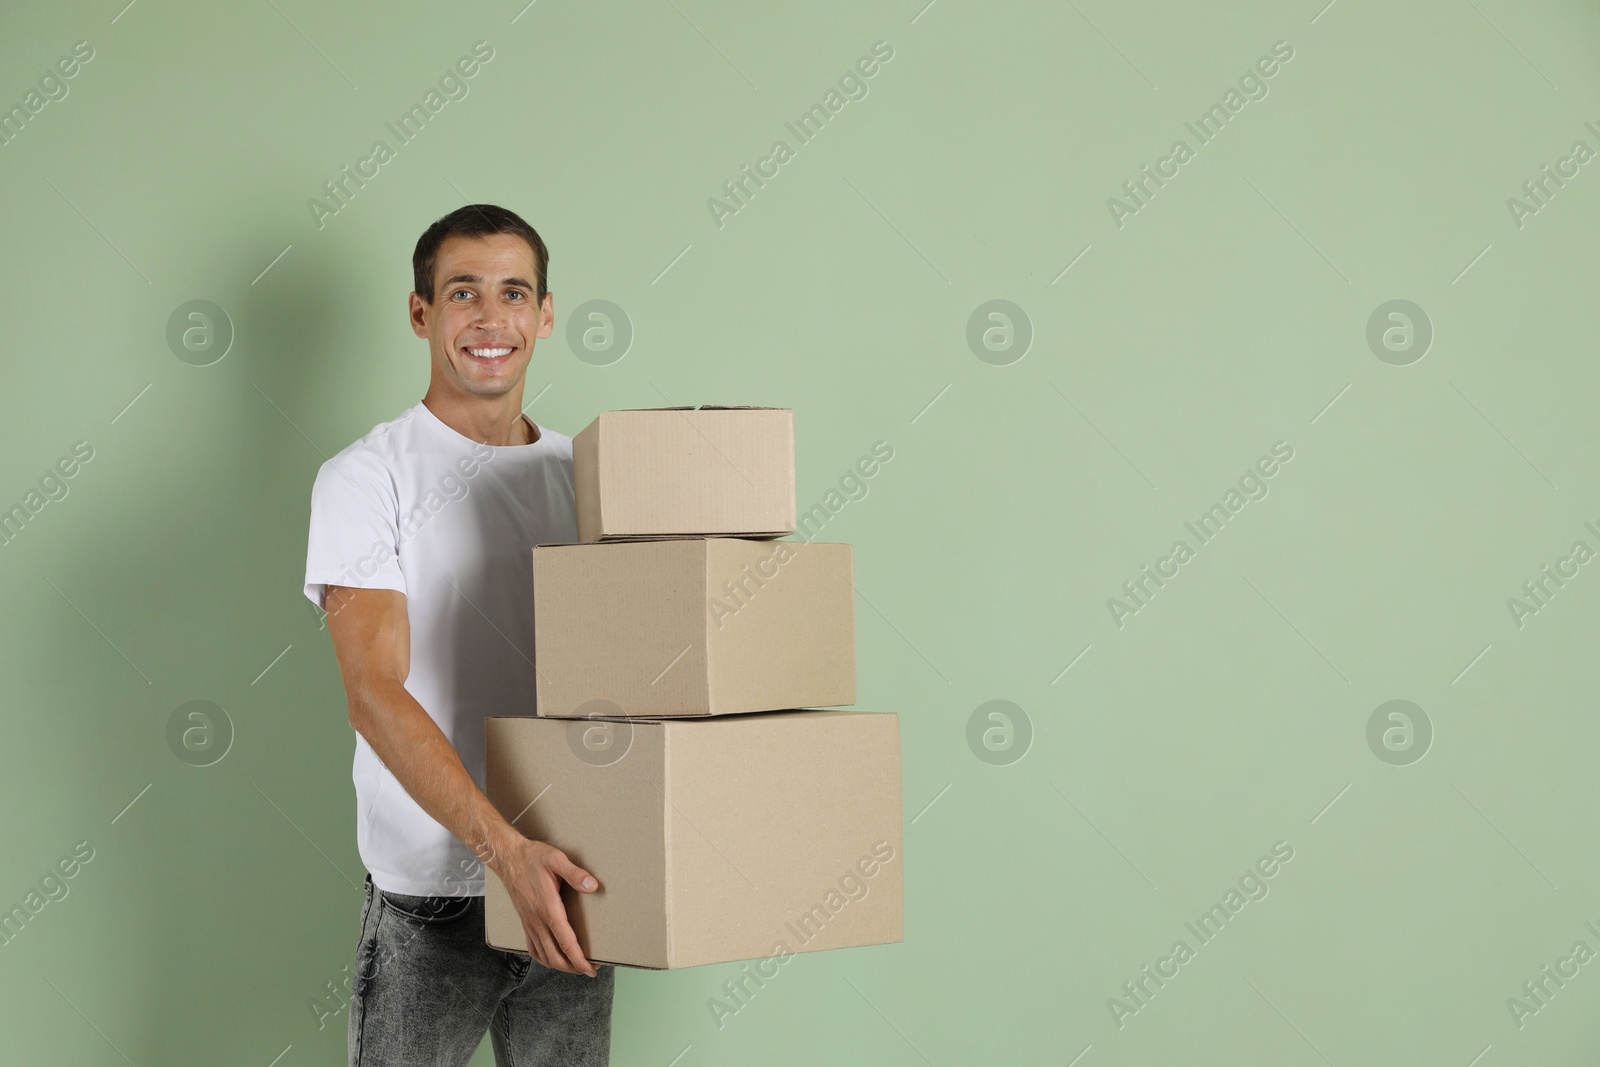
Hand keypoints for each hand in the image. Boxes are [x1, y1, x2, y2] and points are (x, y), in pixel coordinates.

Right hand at [492, 835, 600, 976]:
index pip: (566, 942)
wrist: (508, 857)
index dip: (579, 959)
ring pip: (544, 956)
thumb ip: (575, 873)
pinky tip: (551, 959)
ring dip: (560, 966)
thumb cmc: (532, 858)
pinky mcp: (525, 922)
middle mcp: (537, 920)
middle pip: (555, 956)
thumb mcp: (556, 859)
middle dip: (573, 968)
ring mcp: (529, 923)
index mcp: (548, 908)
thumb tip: (593, 886)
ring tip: (575, 967)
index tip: (591, 968)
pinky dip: (544, 959)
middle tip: (589, 970)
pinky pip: (533, 948)